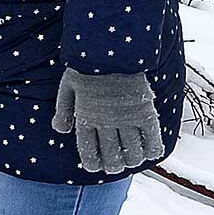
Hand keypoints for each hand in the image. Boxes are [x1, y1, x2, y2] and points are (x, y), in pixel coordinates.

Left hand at [51, 68, 165, 174]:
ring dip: (132, 160)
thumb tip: (61, 131)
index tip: (96, 165)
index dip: (93, 164)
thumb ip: (64, 110)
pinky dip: (152, 151)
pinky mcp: (146, 114)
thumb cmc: (87, 66)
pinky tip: (149, 151)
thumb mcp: (68, 87)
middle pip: (112, 158)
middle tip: (115, 163)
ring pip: (133, 155)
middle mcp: (107, 123)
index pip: (89, 153)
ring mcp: (128, 119)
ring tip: (131, 157)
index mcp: (87, 118)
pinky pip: (153, 142)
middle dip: (113, 165)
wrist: (112, 49)